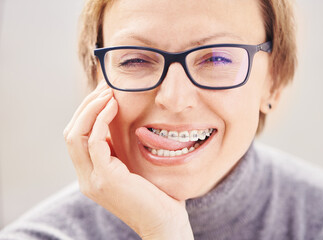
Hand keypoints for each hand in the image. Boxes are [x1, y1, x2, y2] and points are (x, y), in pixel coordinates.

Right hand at [63, 82, 193, 238]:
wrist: (164, 222)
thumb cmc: (155, 194)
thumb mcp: (131, 166)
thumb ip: (118, 150)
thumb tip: (116, 123)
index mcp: (91, 174)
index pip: (76, 137)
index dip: (86, 112)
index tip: (104, 93)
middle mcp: (86, 177)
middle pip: (70, 133)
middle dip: (86, 106)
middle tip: (105, 88)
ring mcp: (93, 180)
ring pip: (75, 135)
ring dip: (90, 109)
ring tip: (108, 92)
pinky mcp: (106, 179)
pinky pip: (94, 142)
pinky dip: (99, 120)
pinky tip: (113, 106)